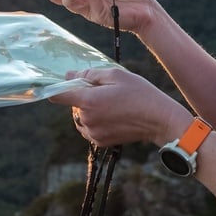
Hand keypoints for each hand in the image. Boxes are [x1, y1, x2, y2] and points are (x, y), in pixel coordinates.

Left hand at [50, 67, 192, 146]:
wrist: (158, 120)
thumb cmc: (139, 93)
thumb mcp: (116, 75)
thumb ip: (89, 74)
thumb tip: (69, 75)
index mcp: (89, 101)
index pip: (58, 96)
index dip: (57, 88)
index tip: (61, 84)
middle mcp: (87, 119)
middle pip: (72, 105)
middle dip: (83, 97)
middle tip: (105, 91)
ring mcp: (93, 133)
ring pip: (80, 117)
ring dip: (88, 110)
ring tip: (111, 104)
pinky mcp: (100, 142)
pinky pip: (89, 128)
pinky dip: (95, 121)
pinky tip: (113, 115)